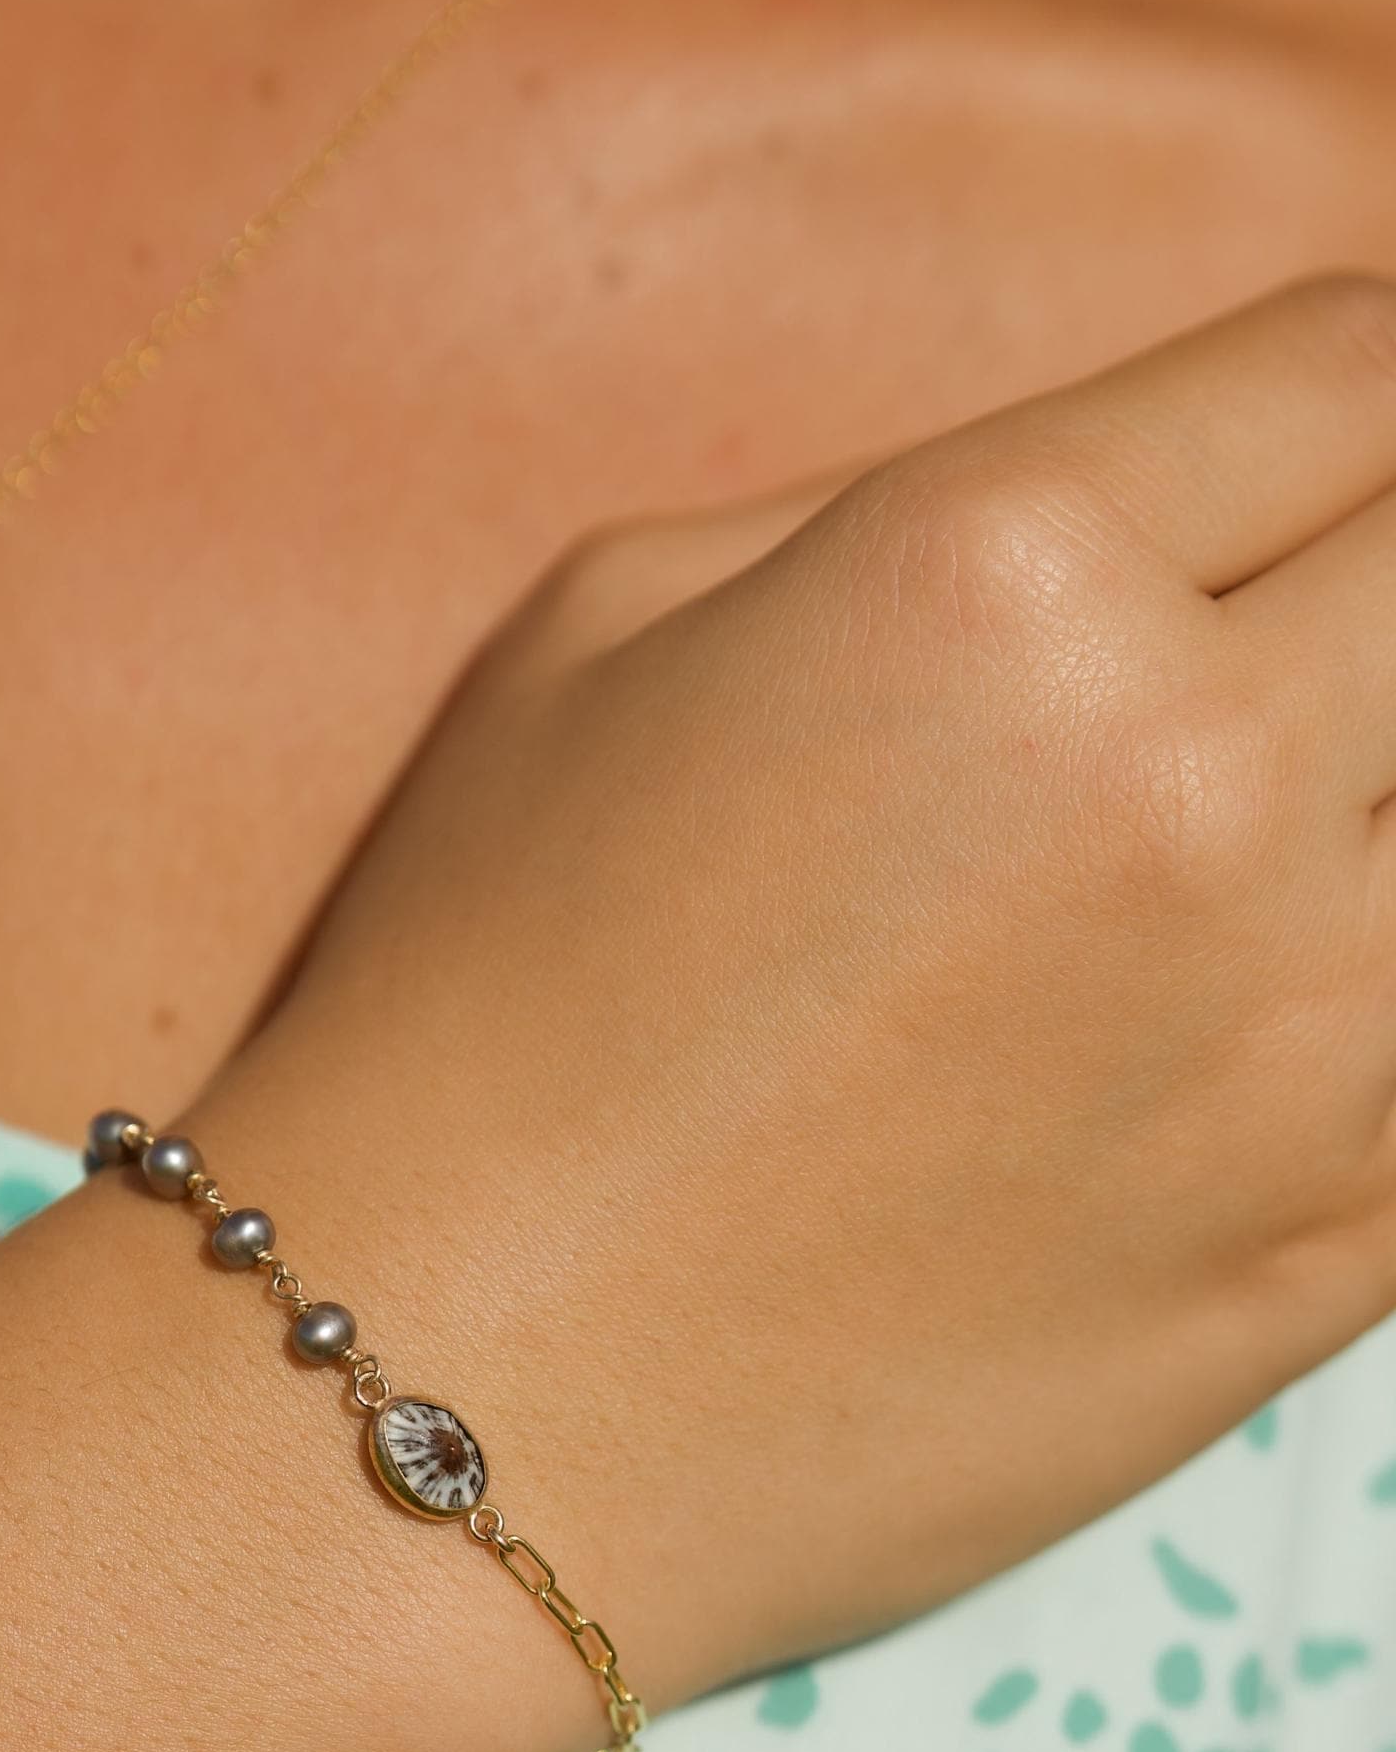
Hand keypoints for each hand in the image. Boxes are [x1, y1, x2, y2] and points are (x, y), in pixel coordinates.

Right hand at [186, 276, 1395, 1711]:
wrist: (449, 1388)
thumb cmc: (479, 999)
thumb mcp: (607, 628)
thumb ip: (909, 505)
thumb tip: (1138, 501)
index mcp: (1011, 570)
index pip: (1361, 363)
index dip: (1360, 396)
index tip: (1318, 463)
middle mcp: (1204, 773)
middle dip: (1383, 582)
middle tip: (1285, 660)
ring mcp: (1306, 1033)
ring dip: (1377, 809)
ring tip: (1222, 873)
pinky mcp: (1335, 1249)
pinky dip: (1379, 1014)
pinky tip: (1240, 1034)